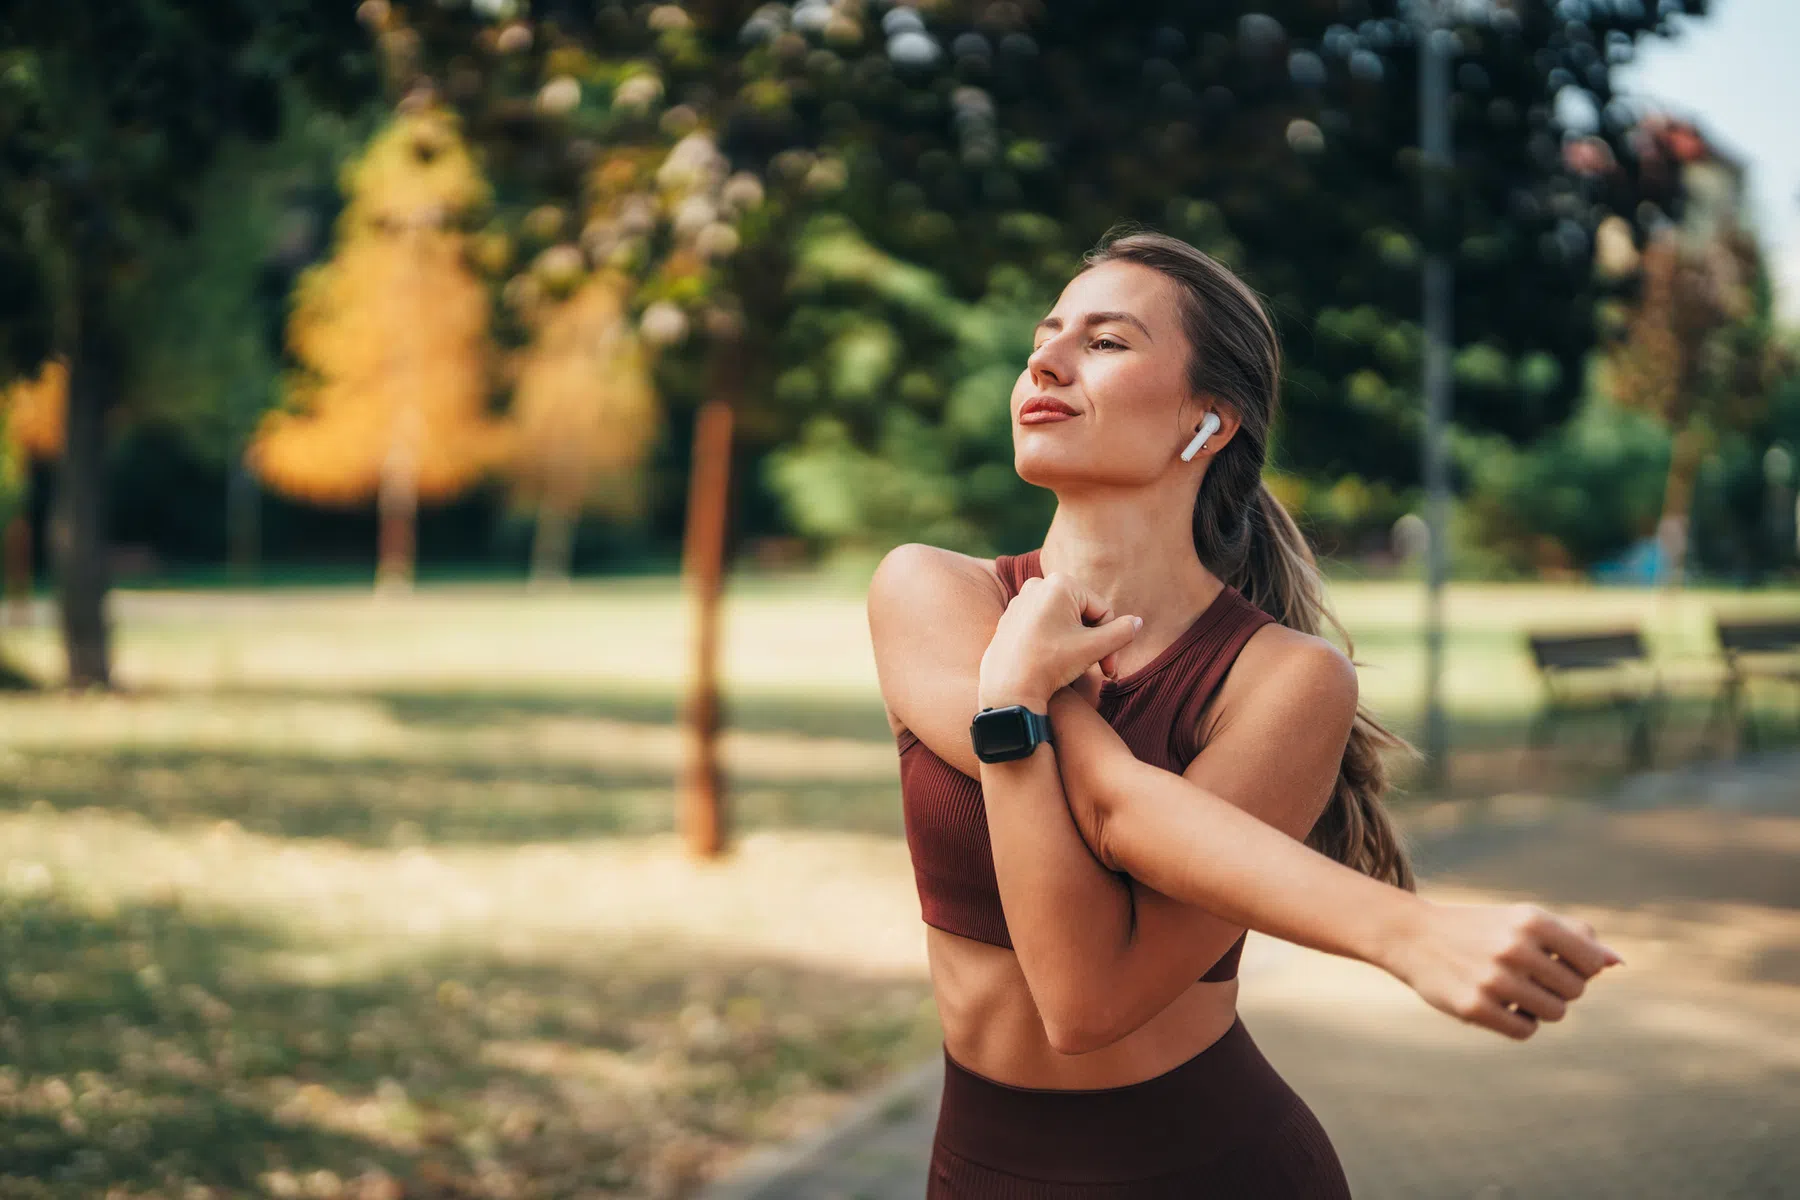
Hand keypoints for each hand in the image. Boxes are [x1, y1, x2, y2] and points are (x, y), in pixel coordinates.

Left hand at [978, 572, 1140, 709]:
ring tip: (1071, 667)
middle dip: (1093, 642)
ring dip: (1075, 643)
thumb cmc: (1050, 664)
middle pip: (1082, 613)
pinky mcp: (1010, 618)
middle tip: (1097, 670)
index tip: (1109, 669)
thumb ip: (1121, 632)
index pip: (1102, 610)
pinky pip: (1043, 626)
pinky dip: (1053, 642)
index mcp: (1060, 583)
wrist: (1007, 689)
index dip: (1111, 640)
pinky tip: (1050, 663)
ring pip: (1063, 621)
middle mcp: (1038, 585)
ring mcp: (1021, 601)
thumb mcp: (1094, 648)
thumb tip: (1137, 622)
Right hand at [1385, 899, 1622, 1039]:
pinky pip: (1524, 1031)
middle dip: (1558, 988)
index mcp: (1530, 919)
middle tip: (1530, 977)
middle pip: (1574, 990)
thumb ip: (1574, 936)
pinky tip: (1501, 1006)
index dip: (1580, 968)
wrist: (1414, 936)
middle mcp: (1513, 947)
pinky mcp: (1474, 1007)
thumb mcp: (1523, 919)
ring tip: (1516, 992)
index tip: (1558, 963)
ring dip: (1540, 1008)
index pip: (1590, 962)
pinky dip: (1519, 1022)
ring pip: (1554, 1013)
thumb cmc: (1482, 928)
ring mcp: (1493, 979)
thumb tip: (1617, 963)